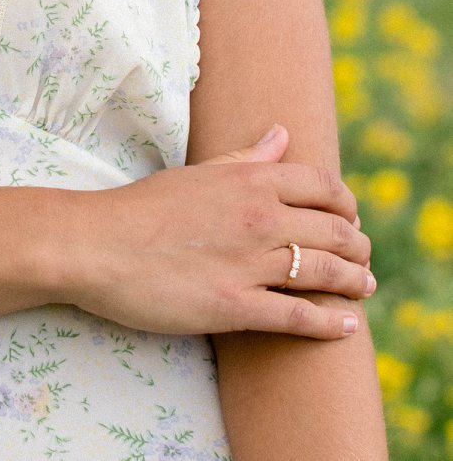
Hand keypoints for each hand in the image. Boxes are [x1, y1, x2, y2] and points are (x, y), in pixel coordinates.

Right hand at [66, 125, 372, 340]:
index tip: (350, 215)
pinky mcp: (234, 306)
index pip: (323, 186)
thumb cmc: (143, 206)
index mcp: (250, 180)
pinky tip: (346, 326)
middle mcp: (259, 218)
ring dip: (354, 281)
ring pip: (324, 272)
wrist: (97, 244)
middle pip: (334, 231)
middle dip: (357, 245)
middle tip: (362, 256)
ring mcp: (248, 264)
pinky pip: (296, 316)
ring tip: (364, 287)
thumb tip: (282, 135)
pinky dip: (329, 323)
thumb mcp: (198, 172)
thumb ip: (245, 158)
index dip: (346, 203)